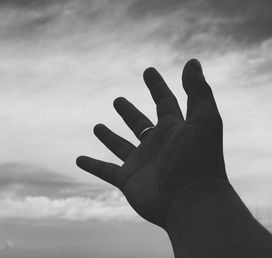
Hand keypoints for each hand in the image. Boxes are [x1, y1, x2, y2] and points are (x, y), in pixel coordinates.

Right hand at [76, 59, 226, 227]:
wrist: (191, 201)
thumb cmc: (198, 160)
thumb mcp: (203, 120)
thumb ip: (197, 91)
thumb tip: (192, 61)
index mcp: (174, 129)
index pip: (165, 102)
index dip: (157, 85)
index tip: (148, 70)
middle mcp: (157, 145)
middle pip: (139, 124)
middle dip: (128, 112)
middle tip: (117, 100)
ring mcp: (141, 163)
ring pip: (120, 146)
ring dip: (109, 136)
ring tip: (97, 126)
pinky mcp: (128, 180)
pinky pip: (106, 171)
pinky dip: (92, 165)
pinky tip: (79, 159)